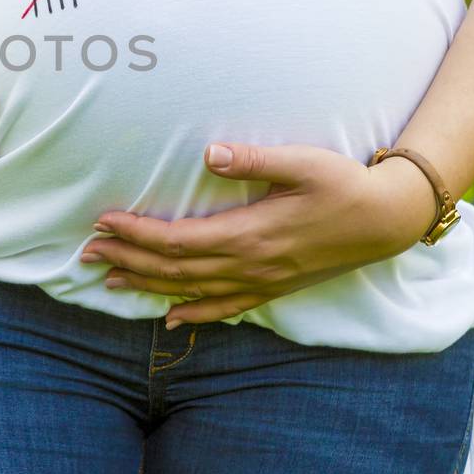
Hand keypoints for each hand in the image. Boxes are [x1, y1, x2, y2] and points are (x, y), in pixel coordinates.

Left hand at [80, 142, 439, 326]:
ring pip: (192, 292)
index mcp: (250, 234)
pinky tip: (169, 319)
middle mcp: (250, 265)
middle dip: (128, 259)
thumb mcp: (302, 163)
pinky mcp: (273, 288)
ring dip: (148, 286)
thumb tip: (210, 154)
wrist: (386, 221)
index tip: (103, 222)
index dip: (136, 234)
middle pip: (174, 269)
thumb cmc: (344, 184)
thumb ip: (254, 159)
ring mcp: (262, 282)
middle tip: (87, 253)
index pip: (178, 240)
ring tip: (110, 280)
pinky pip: (225, 308)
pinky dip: (193, 315)